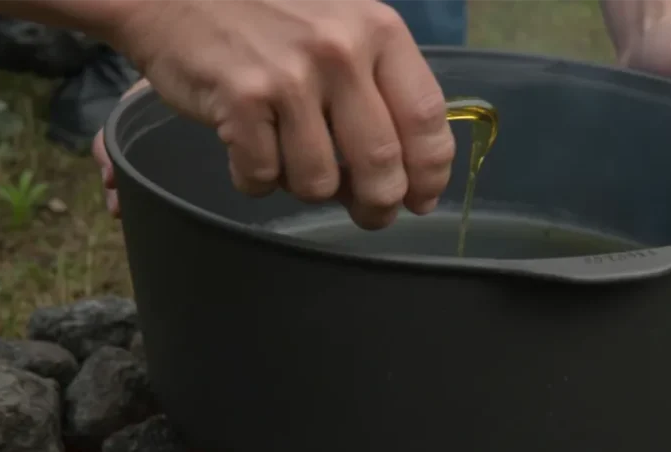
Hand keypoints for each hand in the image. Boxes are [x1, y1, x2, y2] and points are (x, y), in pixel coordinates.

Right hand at [94, 0, 454, 227]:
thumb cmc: (266, 17)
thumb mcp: (341, 28)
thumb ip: (378, 85)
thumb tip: (409, 171)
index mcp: (378, 31)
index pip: (426, 117)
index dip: (429, 172)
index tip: (422, 199)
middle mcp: (340, 51)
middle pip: (382, 163)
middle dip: (378, 204)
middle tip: (369, 213)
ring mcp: (290, 76)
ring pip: (319, 182)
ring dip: (305, 186)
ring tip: (287, 155)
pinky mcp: (241, 98)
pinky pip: (263, 177)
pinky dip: (255, 179)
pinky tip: (247, 149)